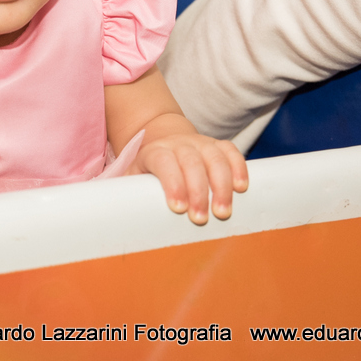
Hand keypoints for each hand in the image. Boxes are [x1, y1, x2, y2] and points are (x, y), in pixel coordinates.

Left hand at [133, 134, 247, 224]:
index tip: (178, 208)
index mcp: (155, 151)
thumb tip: (119, 218)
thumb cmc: (149, 171)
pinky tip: (241, 188)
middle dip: (197, 191)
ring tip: (222, 211)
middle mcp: (179, 144)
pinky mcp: (218, 146)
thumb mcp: (134, 178)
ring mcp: (201, 143)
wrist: (164, 141)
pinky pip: (231, 151)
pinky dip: (238, 167)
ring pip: (214, 158)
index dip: (172, 183)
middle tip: (200, 218)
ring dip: (221, 185)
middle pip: (191, 162)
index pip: (163, 161)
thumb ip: (129, 194)